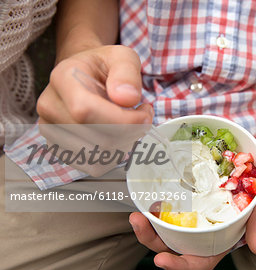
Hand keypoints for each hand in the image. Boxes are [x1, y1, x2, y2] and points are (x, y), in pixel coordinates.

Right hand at [36, 45, 152, 175]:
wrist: (84, 74)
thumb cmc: (103, 66)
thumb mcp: (122, 57)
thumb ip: (127, 73)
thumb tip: (127, 98)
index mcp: (62, 78)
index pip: (86, 111)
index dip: (123, 120)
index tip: (144, 112)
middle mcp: (50, 105)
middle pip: (96, 137)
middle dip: (131, 132)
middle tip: (142, 117)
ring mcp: (51, 130)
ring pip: (97, 156)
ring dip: (124, 145)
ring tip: (129, 125)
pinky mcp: (59, 148)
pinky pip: (93, 166)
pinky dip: (114, 157)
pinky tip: (118, 138)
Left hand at [129, 149, 255, 269]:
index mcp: (222, 240)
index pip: (199, 262)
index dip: (179, 266)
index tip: (161, 261)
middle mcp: (203, 231)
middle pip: (174, 245)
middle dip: (152, 240)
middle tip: (138, 221)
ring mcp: (194, 213)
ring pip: (165, 227)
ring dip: (148, 223)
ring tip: (137, 211)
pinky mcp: (188, 196)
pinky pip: (168, 204)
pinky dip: (155, 201)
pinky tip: (145, 193)